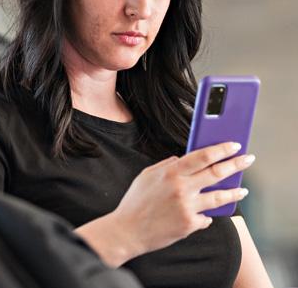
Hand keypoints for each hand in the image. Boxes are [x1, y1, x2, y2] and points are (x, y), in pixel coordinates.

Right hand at [112, 142, 253, 256]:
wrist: (128, 231)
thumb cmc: (136, 201)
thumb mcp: (147, 175)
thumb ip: (166, 164)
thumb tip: (181, 159)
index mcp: (171, 172)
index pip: (203, 156)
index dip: (221, 149)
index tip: (234, 145)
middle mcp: (182, 188)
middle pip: (217, 173)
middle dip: (236, 164)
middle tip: (248, 160)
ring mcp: (187, 207)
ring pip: (219, 197)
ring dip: (234, 192)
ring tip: (243, 190)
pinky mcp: (189, 224)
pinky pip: (206, 217)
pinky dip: (207, 214)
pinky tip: (208, 213)